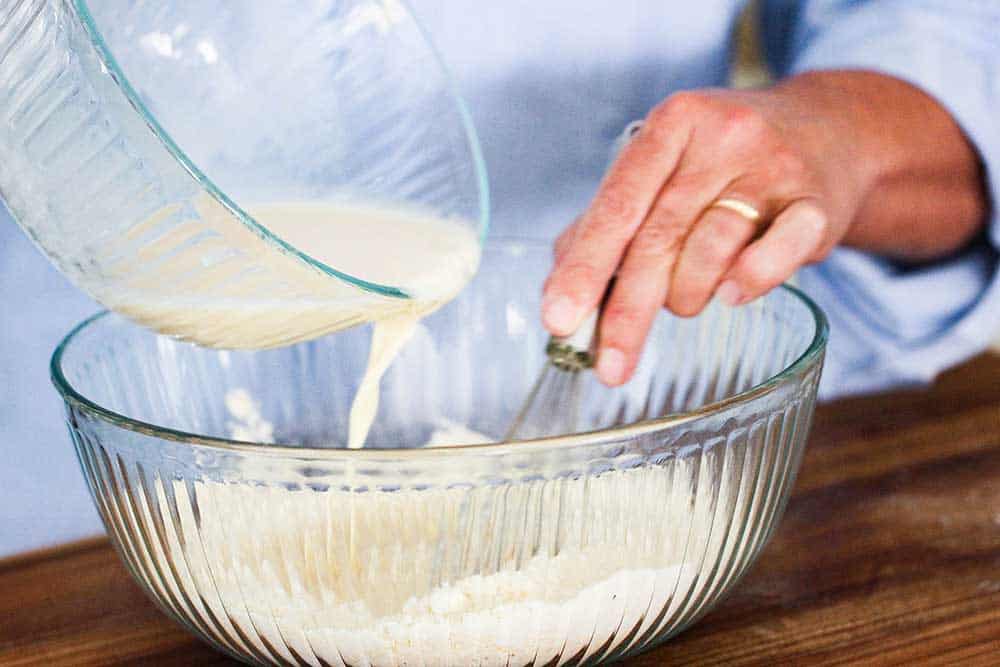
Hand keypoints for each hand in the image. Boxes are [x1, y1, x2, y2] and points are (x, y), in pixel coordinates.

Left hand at [543, 79, 872, 386]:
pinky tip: (732, 294)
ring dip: (686, 295)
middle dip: (627, 313)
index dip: (584, 268)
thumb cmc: (723, 160)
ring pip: (711, 249)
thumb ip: (605, 224)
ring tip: (685, 300)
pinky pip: (780, 252)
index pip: (616, 206)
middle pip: (659, 237)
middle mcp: (722, 138)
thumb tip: (556, 291)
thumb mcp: (662, 170)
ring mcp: (774, 168)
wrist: (830, 130)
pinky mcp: (818, 204)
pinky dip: (751, 280)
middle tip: (609, 367)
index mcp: (671, 124)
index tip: (558, 321)